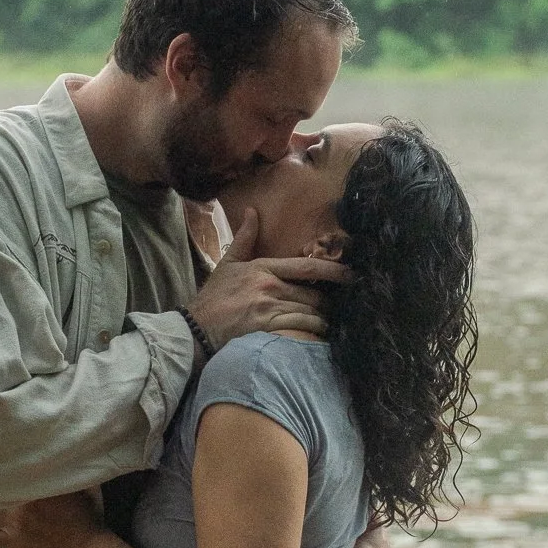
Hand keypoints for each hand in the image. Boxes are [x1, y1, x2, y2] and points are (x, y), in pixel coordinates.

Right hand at [188, 205, 347, 347]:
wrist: (197, 328)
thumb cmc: (214, 297)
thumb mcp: (228, 263)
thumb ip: (245, 238)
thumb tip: (253, 211)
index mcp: (264, 268)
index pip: (307, 266)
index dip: (333, 270)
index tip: (350, 273)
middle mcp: (271, 287)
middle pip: (314, 294)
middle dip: (327, 302)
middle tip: (336, 306)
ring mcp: (270, 309)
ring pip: (311, 313)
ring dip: (323, 319)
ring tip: (329, 323)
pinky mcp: (268, 330)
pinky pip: (302, 329)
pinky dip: (313, 332)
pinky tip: (318, 336)